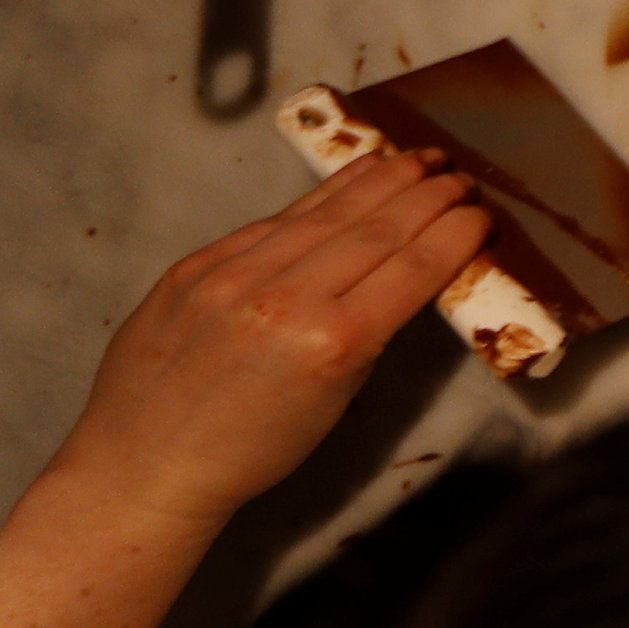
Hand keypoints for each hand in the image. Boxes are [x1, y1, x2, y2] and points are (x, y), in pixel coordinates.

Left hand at [43, 150, 491, 532]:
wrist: (144, 467)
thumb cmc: (252, 452)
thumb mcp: (334, 401)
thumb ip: (368, 331)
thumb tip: (403, 272)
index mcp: (331, 344)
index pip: (412, 268)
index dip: (455, 235)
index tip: (484, 216)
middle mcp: (286, 297)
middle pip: (378, 229)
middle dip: (428, 198)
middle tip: (463, 178)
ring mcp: (235, 273)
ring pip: (328, 212)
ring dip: (384, 180)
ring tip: (421, 160)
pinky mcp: (198, 263)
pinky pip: (277, 220)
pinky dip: (325, 195)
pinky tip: (357, 177)